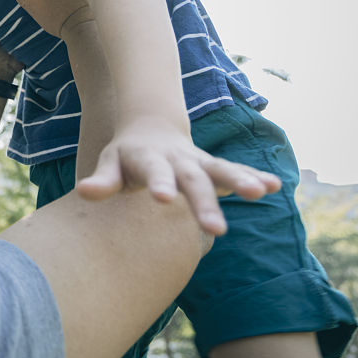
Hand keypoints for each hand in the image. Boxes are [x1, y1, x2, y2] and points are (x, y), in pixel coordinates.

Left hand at [79, 124, 281, 234]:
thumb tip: (83, 192)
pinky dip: (254, 176)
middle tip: (216, 230)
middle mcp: (178, 159)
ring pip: (221, 171)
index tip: (162, 199)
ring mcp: (199, 162)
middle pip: (193, 181)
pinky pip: (235, 171)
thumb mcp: (110, 162)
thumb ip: (102, 180)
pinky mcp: (214, 167)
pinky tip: (274, 186)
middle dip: (205, 203)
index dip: (159, 184)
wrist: (149, 127)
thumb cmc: (125, 155)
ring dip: (240, 181)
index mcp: (149, 159)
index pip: (154, 172)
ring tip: (258, 193)